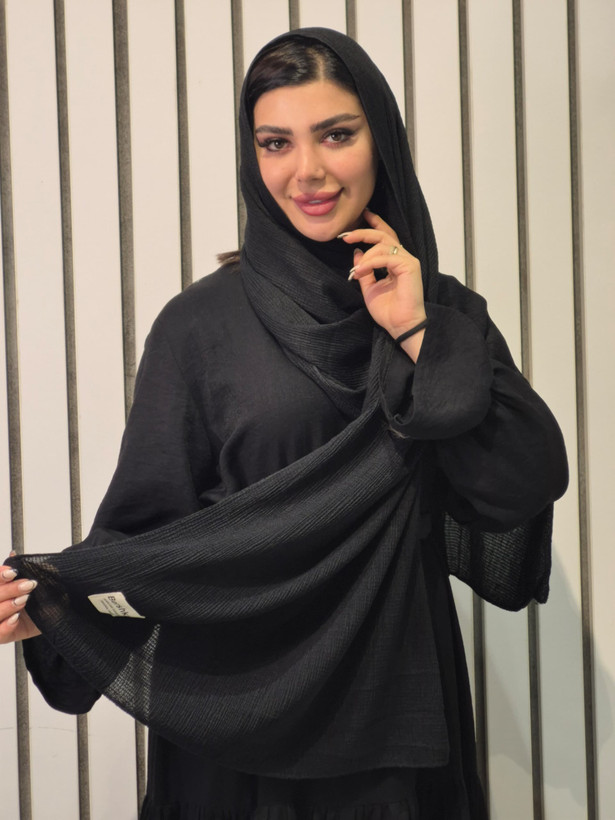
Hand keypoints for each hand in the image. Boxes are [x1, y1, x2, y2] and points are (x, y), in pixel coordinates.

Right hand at [0, 561, 40, 643]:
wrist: (55, 613)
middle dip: (9, 590)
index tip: (12, 572)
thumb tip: (12, 554)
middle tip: (28, 585)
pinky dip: (6, 626)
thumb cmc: (41, 595)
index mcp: (0, 588)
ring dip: (7, 606)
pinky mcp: (4, 636)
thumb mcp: (35, 579)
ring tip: (25, 599)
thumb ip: (23, 568)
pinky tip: (16, 618)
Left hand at [341, 209, 426, 359]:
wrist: (400, 326)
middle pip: (384, 235)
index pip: (386, 236)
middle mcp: (403, 258)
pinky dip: (371, 262)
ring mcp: (408, 261)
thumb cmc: (388, 311)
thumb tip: (356, 252)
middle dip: (364, 232)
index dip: (374, 224)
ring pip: (384, 244)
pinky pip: (387, 257)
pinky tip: (360, 271)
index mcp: (395, 262)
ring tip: (355, 270)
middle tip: (346, 236)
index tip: (361, 216)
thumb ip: (364, 270)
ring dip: (365, 255)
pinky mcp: (410, 267)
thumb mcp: (369, 288)